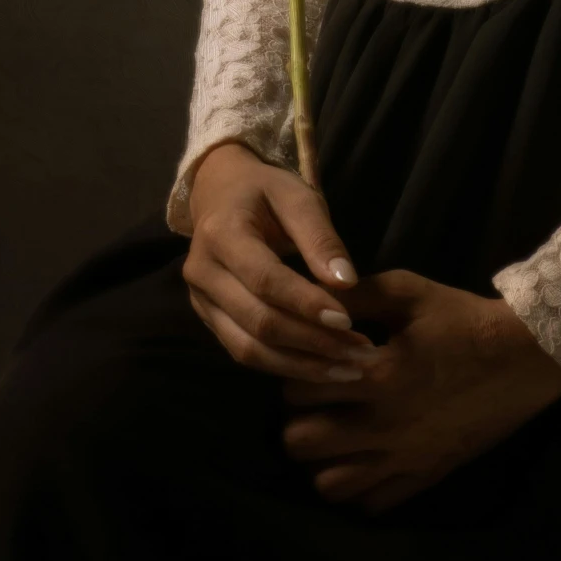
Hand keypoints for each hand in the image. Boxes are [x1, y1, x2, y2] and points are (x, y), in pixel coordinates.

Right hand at [183, 141, 376, 379]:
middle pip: (257, 322)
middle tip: (360, 352)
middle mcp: (202, 273)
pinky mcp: (208, 320)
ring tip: (349, 369)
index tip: (348, 321)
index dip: (306, 304)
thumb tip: (346, 282)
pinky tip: (321, 367)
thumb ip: (320, 237)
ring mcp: (200, 301)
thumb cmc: (264, 191)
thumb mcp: (296, 196)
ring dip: (301, 365)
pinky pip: (244, 352)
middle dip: (312, 343)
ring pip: (248, 349)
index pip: (265, 280)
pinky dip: (285, 365)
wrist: (220, 192)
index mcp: (220, 234)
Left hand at [280, 269, 560, 512]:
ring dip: (324, 459)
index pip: (297, 390)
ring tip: (337, 435)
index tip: (310, 365)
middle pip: (301, 445)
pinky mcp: (425, 476)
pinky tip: (367, 457)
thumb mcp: (409, 292)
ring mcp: (404, 457)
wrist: (525, 355)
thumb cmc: (463, 319)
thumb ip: (357, 296)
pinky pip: (371, 503)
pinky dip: (360, 485)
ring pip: (329, 485)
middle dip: (300, 421)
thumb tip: (309, 297)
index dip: (294, 375)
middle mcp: (384, 425)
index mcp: (377, 376)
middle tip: (316, 403)